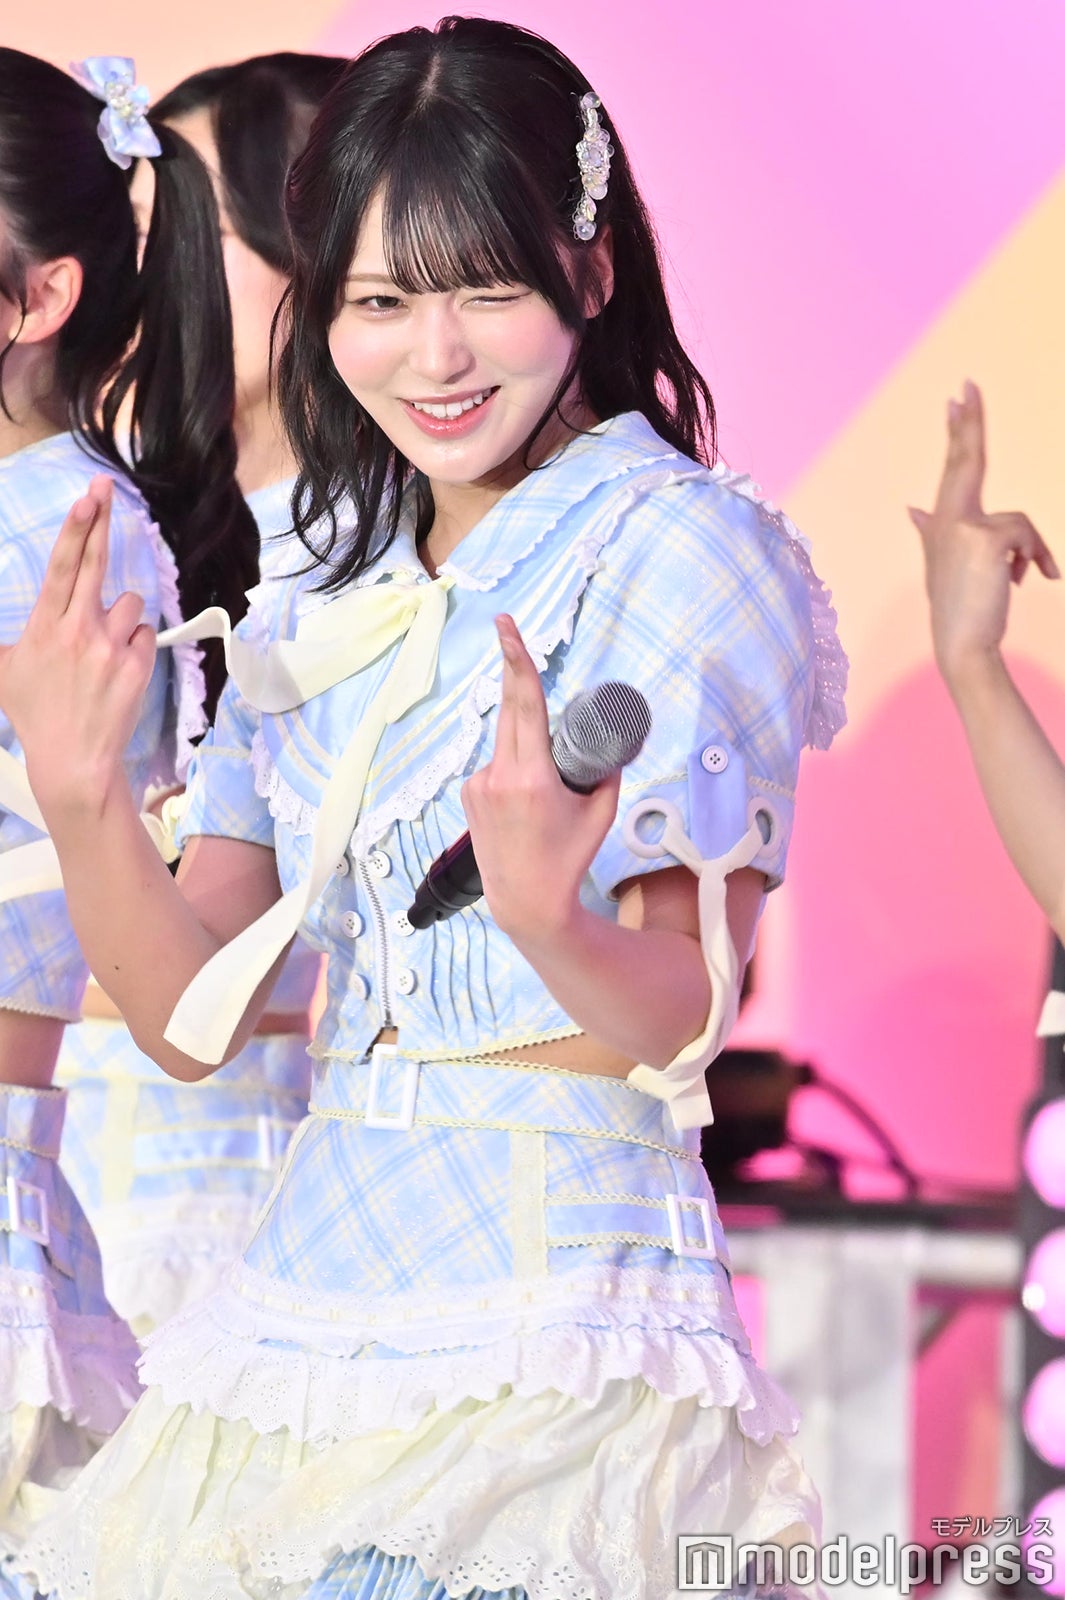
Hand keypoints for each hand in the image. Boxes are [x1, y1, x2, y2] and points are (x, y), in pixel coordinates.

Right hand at [0, 476, 156, 819]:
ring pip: (129, 603)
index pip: (63, 568)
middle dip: (100, 521)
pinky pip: (144, 635)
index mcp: (45, 628)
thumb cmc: (36, 715)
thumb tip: (5, 634)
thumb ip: (7, 641)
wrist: (72, 760)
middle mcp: (78, 631)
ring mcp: (110, 649)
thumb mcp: (5, 672)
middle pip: (95, 564)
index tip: (87, 499)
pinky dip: (135, 645)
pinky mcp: (137, 666)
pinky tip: (118, 668)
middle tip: (105, 487)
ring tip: (103, 649)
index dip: (76, 530)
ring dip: (120, 618)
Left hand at [460, 615, 619, 943]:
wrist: (526, 901)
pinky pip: (498, 763)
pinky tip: (524, 804)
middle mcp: (499, 775)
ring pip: (507, 740)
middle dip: (514, 670)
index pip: (526, 705)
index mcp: (533, 777)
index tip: (506, 628)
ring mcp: (479, 785)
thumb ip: (607, 772)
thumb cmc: (569, 858)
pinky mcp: (470, 793)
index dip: (517, 661)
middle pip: (510, 708)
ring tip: (543, 793)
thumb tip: (608, 744)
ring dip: (526, 742)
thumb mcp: (601, 813)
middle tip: (508, 628)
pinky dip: (515, 767)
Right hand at [909, 381, 1058, 689]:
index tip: (957, 400)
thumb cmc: (960, 609)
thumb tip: (913, 508)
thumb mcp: (945, 564)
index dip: (958, 432)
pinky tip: (1029, 579)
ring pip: (1018, 520)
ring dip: (1031, 550)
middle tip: (969, 385)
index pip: (953, 468)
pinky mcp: (985, 537)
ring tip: (1025, 576)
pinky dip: (1036, 558)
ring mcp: (963, 526)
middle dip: (970, 422)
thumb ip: (931, 530)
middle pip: (967, 460)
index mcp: (940, 522)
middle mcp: (946, 519)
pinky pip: (1026, 536)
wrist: (962, 643)